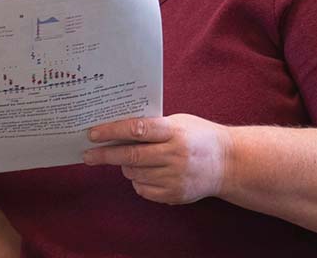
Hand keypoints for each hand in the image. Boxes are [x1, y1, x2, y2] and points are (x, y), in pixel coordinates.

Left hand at [83, 114, 230, 204]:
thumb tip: (117, 129)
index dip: (112, 131)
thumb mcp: (178, 122)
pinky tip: (143, 173)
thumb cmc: (199, 136)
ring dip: (125, 166)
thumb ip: (152, 125)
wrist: (229, 163)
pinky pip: (144, 190)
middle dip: (105, 155)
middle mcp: (175, 155)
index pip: (136, 129)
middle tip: (87, 155)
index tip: (93, 134)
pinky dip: (138, 181)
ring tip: (127, 159)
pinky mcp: (176, 194)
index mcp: (174, 131)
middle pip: (131, 156)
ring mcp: (175, 177)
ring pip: (135, 174)